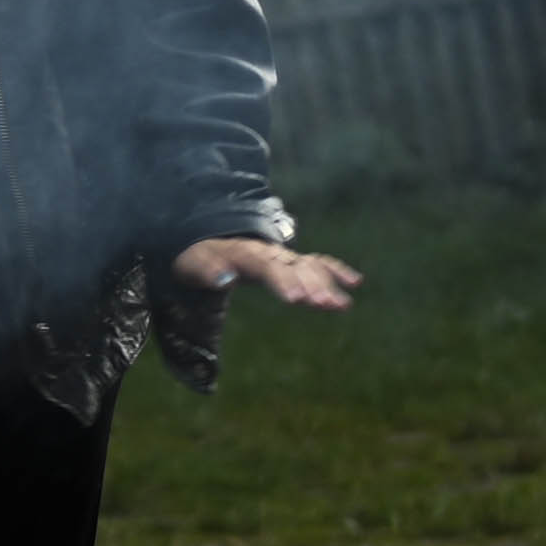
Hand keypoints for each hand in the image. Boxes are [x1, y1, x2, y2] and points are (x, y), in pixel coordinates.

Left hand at [172, 236, 357, 311]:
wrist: (203, 240)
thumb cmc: (194, 257)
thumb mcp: (190, 264)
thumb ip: (206, 270)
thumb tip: (225, 280)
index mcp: (243, 252)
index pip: (266, 266)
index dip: (282, 281)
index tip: (296, 299)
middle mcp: (267, 251)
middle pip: (292, 267)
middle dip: (309, 285)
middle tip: (325, 304)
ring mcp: (280, 255)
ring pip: (308, 267)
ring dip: (326, 284)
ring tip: (342, 305)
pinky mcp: (289, 262)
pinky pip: (316, 262)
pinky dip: (335, 270)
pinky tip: (355, 282)